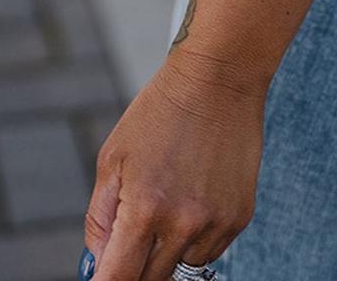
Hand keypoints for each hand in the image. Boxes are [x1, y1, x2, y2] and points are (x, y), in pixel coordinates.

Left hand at [83, 45, 266, 280]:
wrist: (218, 77)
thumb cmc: (160, 112)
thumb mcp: (113, 158)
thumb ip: (100, 219)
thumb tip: (96, 266)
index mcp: (144, 209)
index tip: (102, 280)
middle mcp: (183, 224)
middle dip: (134, 269)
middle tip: (131, 238)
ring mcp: (216, 224)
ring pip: (181, 270)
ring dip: (166, 254)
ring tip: (167, 204)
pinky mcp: (240, 218)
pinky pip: (209, 252)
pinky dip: (194, 240)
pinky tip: (191, 199)